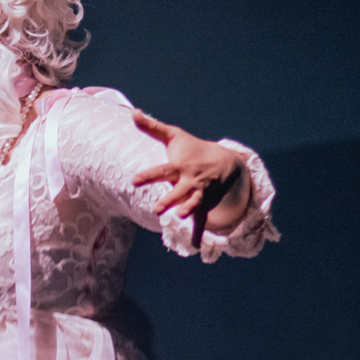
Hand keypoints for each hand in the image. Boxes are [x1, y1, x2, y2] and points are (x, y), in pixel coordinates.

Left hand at [131, 111, 248, 245]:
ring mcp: (199, 194)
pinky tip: (194, 247)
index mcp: (180, 167)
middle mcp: (191, 182)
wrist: (226, 161)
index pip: (162, 171)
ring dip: (188, 210)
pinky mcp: (204, 205)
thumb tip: (134, 112)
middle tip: (157, 207)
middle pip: (179, 191)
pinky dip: (198, 234)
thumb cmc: (193, 149)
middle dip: (171, 198)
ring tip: (180, 216)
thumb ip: (152, 127)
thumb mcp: (174, 136)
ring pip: (194, 204)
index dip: (149, 175)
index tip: (134, 180)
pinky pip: (202, 221)